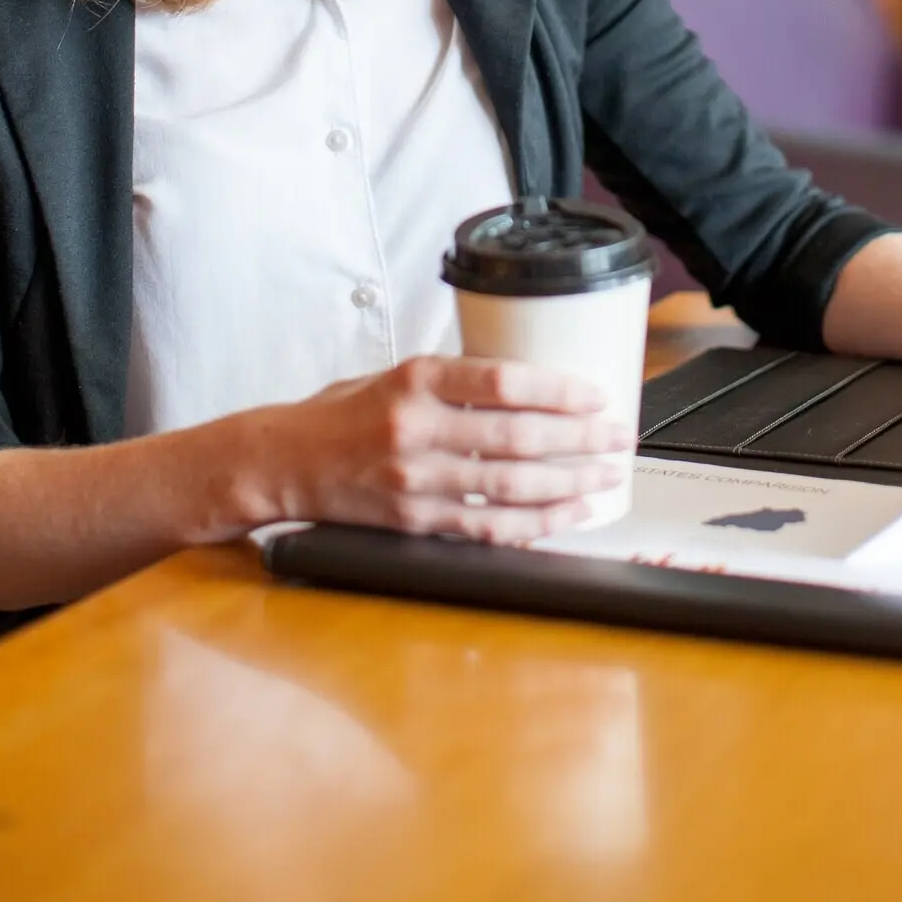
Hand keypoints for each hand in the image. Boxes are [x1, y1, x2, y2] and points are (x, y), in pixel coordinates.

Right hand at [258, 355, 631, 543]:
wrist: (281, 463)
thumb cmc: (340, 413)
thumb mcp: (393, 374)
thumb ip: (452, 380)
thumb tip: (524, 382)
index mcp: (415, 379)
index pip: (501, 381)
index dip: (557, 390)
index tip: (596, 394)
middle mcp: (417, 428)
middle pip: (516, 436)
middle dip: (579, 439)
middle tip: (619, 436)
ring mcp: (416, 480)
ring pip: (510, 486)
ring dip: (569, 484)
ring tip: (606, 476)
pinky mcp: (414, 522)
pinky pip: (487, 527)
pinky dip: (535, 524)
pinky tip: (568, 515)